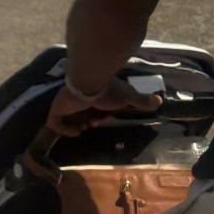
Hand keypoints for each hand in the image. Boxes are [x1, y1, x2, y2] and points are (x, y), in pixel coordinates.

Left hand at [45, 75, 162, 137]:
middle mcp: (78, 97)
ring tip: (84, 128)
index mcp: (93, 93)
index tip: (105, 119)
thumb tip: (160, 101)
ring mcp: (66, 102)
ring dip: (76, 125)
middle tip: (94, 124)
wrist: (90, 81)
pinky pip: (54, 122)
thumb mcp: (129, 97)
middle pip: (80, 113)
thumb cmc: (109, 89)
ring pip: (67, 117)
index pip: (93, 107)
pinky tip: (75, 132)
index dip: (99, 116)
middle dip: (88, 121)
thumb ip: (142, 100)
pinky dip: (63, 130)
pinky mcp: (57, 108)